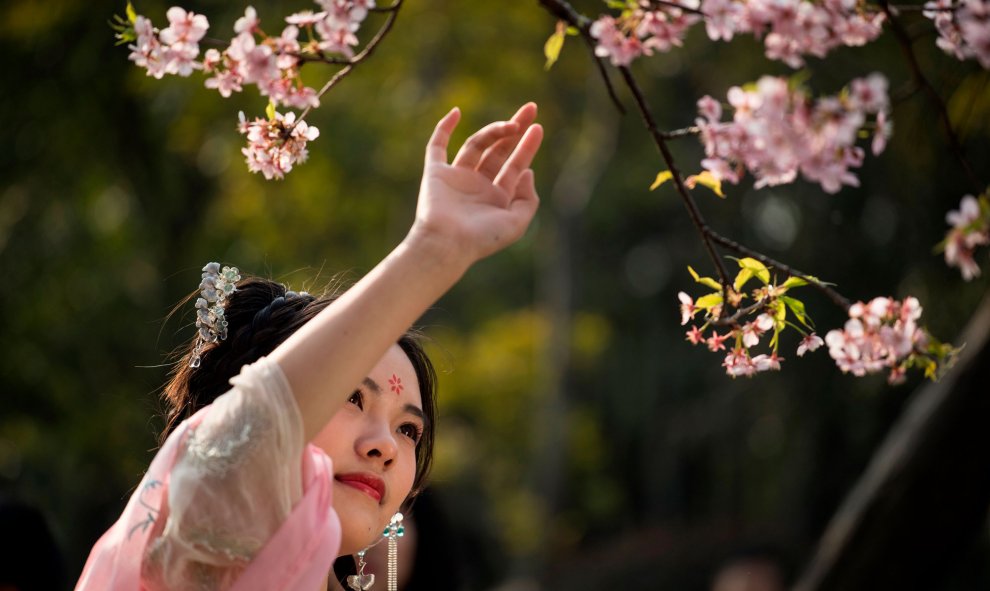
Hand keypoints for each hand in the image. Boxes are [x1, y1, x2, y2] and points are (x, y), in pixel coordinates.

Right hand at [409, 103, 543, 267]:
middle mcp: (477, 186)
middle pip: (498, 150)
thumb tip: (528, 173)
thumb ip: (528, 199)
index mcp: (496, 198)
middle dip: (515, 129)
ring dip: (494, 131)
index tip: (538, 128)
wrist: (447, 244)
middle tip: (531, 108)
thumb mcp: (517, 223)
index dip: (527, 147)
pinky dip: (444, 128)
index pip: (515, 167)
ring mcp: (456, 178)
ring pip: (476, 145)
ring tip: (512, 125)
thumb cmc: (481, 238)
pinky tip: (456, 112)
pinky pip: (437, 146)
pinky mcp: (436, 173)